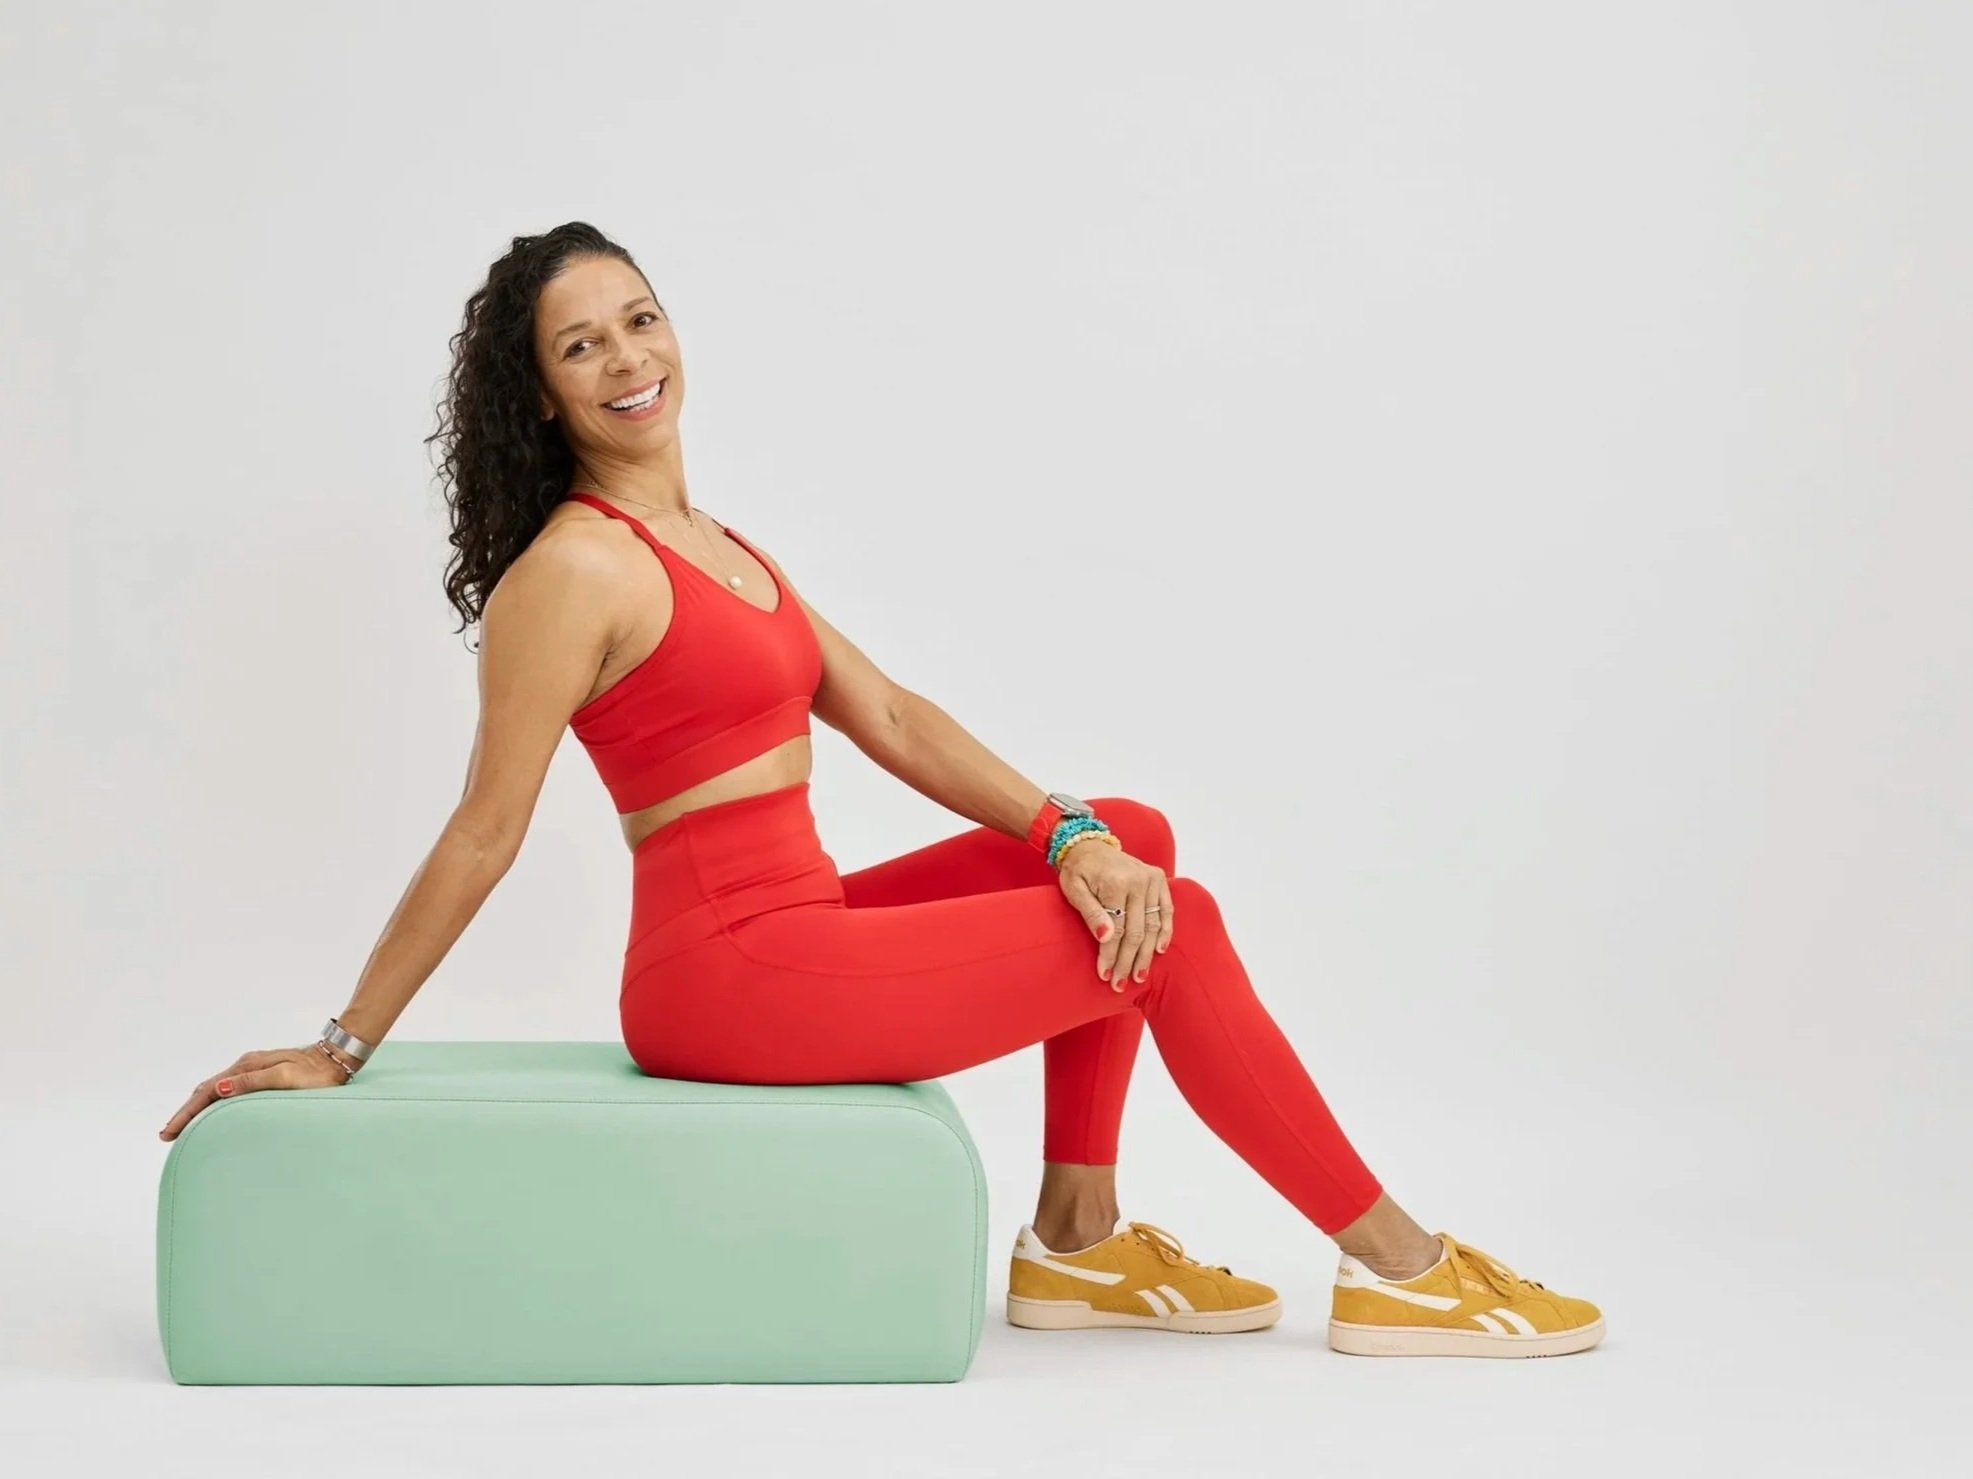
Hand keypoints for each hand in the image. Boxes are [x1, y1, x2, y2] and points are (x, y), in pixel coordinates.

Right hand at [158, 1045, 352, 1141]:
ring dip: (196, 1107)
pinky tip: (211, 1112)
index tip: (169, 1131)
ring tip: (181, 1126)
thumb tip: (218, 1090)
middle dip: (185, 1112)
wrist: (337, 1060)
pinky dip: (212, 1102)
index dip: (186, 1113)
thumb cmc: (315, 1074)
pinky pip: (228, 1089)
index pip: (207, 1092)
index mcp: (247, 1066)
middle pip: (206, 1090)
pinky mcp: (261, 1074)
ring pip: (215, 1089)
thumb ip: (251, 1083)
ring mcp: (253, 1069)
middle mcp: (246, 1065)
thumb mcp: (284, 1078)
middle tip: (167, 1134)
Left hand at [1054, 838, 1175, 991]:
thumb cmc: (1078, 870)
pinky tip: (1159, 950)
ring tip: (1139, 976)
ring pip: (1153, 925)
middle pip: (1136, 931)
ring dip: (1146, 953)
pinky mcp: (1159, 879)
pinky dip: (1165, 931)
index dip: (1111, 955)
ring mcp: (1151, 879)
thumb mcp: (1074, 890)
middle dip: (1128, 961)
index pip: (1117, 929)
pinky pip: (1167, 910)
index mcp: (1116, 883)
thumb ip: (1091, 913)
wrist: (1089, 845)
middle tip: (1121, 984)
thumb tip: (1106, 937)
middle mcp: (1139, 880)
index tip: (1104, 975)